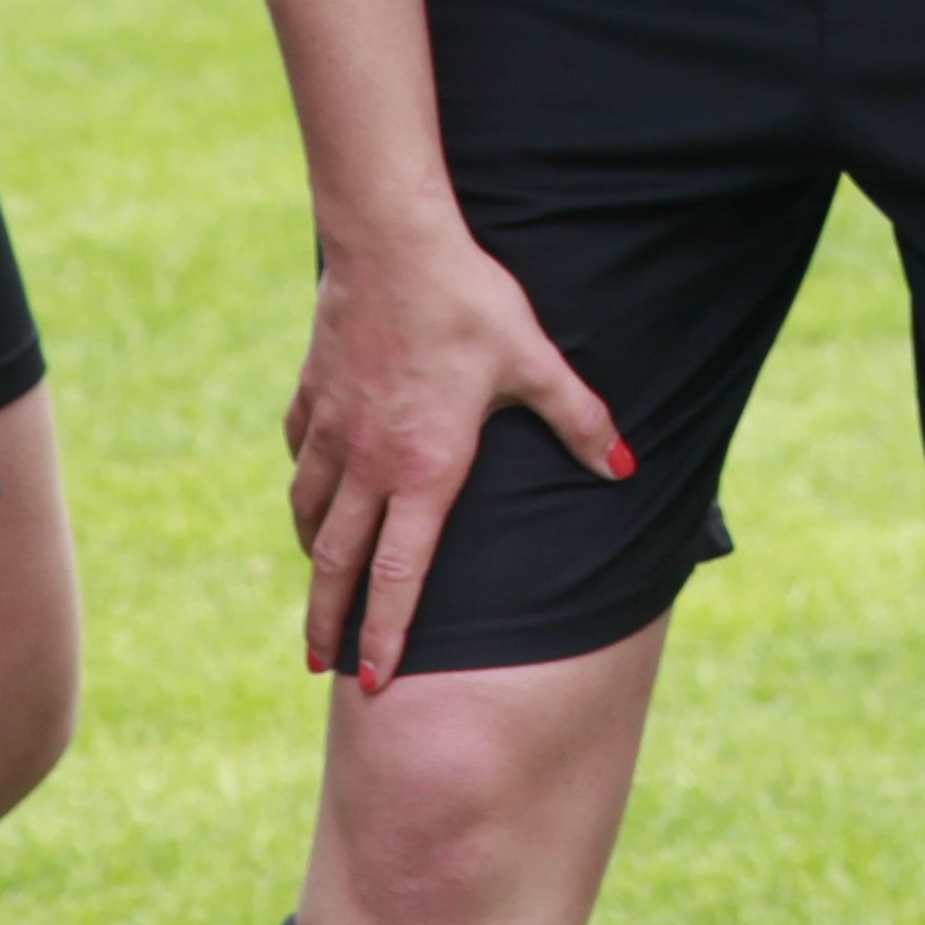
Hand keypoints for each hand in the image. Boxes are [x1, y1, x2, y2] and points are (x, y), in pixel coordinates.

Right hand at [290, 215, 626, 687]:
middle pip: (337, 563)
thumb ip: (578, 418)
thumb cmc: (468, 301)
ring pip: (311, 513)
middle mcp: (369, 462)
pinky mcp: (312, 395)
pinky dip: (305, 486)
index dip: (385, 634)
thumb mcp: (534, 360)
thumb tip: (625, 468)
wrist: (392, 241)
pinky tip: (311, 493)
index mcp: (425, 468)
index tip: (369, 683)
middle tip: (320, 664)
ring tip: (318, 588)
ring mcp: (332, 430)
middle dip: (327, 621)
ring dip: (313, 558)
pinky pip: (299, 457)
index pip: (400, 574)